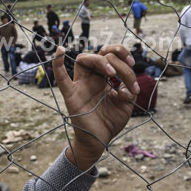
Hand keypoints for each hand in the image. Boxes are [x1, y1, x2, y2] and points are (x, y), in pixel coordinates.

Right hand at [52, 45, 138, 170]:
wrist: (99, 141)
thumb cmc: (110, 121)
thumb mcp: (127, 105)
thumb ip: (129, 92)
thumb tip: (125, 86)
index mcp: (104, 77)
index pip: (111, 56)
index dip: (123, 56)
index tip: (133, 65)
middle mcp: (92, 77)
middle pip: (101, 55)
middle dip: (118, 61)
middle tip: (125, 75)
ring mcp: (80, 85)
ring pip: (84, 59)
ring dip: (100, 61)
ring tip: (112, 73)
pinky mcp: (72, 95)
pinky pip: (61, 78)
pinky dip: (58, 63)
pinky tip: (60, 50)